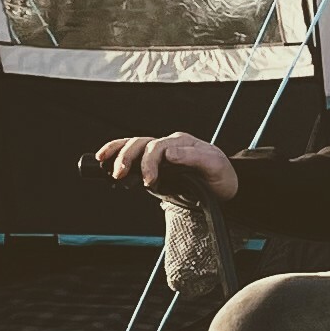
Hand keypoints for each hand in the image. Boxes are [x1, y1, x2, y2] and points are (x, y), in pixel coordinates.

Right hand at [93, 132, 236, 199]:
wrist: (224, 188)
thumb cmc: (221, 177)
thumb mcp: (215, 167)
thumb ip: (194, 158)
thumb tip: (169, 153)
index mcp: (182, 143)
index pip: (158, 147)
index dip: (149, 163)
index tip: (149, 181)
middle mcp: (169, 145)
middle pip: (141, 142)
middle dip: (127, 157)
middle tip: (119, 175)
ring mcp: (161, 153)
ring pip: (134, 144)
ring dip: (118, 153)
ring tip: (107, 166)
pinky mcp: (155, 164)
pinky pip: (133, 154)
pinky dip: (117, 153)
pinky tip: (105, 161)